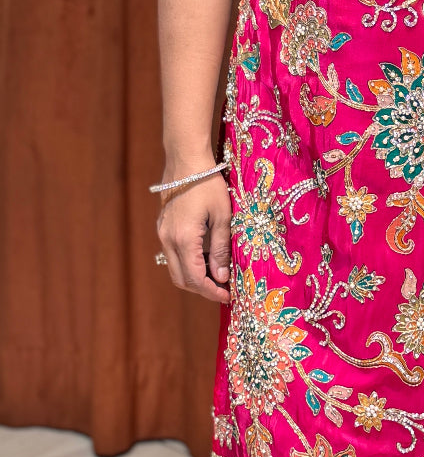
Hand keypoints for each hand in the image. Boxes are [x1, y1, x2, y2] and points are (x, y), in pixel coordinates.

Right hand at [155, 164, 232, 302]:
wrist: (186, 160)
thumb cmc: (209, 184)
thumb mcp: (222, 216)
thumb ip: (220, 249)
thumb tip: (221, 277)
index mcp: (184, 239)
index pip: (195, 278)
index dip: (211, 291)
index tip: (228, 296)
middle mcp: (168, 239)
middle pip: (181, 278)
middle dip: (202, 288)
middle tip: (223, 289)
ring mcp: (162, 233)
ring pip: (175, 267)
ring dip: (194, 276)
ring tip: (218, 274)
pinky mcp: (163, 227)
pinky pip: (173, 254)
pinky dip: (188, 262)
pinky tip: (206, 257)